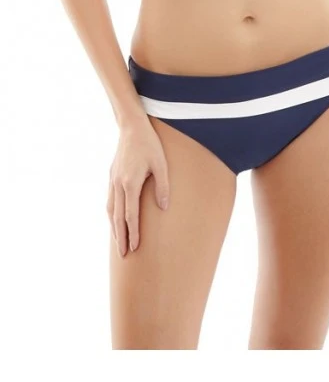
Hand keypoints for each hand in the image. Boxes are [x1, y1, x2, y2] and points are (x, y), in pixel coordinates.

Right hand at [107, 118, 168, 256]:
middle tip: (123, 255)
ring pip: (111, 210)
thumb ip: (162, 187)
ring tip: (118, 242)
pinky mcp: (112, 176)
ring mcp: (113, 180)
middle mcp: (118, 184)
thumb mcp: (161, 165)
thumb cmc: (150, 145)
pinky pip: (110, 200)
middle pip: (118, 217)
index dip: (133, 233)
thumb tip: (163, 207)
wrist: (132, 126)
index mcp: (130, 183)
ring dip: (114, 227)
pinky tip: (115, 220)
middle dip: (121, 237)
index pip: (131, 215)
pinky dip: (112, 214)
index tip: (135, 248)